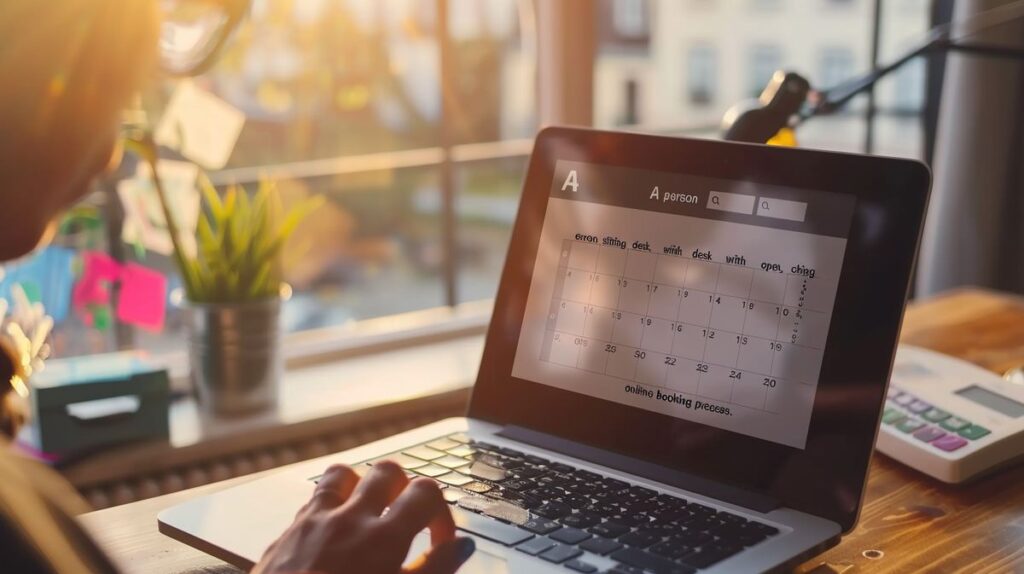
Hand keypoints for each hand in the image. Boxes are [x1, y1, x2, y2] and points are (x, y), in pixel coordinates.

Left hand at [253, 461, 474, 573]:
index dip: (441, 513)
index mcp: (383, 537)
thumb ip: (434, 569)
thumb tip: (463, 546)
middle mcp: (349, 518)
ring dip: (361, 487)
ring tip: (368, 513)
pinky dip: (329, 505)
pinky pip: (312, 500)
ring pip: (344, 474)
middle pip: (387, 471)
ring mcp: (314, 521)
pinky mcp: (287, 534)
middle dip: (404, 489)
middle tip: (406, 520)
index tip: (439, 541)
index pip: (426, 491)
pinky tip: (333, 531)